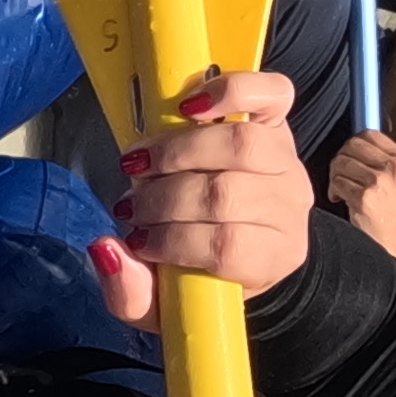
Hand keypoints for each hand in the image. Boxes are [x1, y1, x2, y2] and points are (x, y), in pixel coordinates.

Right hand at [88, 70, 313, 327]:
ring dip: (176, 152)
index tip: (138, 240)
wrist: (254, 240)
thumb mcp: (167, 303)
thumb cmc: (206, 269)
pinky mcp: (280, 122)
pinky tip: (188, 108)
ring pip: (240, 144)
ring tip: (141, 165)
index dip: (176, 240)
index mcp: (271, 259)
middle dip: (165, 199)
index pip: (229, 246)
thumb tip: (106, 250)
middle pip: (228, 194)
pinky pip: (273, 95)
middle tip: (132, 206)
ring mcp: (287, 162)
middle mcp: (289, 208)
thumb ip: (133, 294)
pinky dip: (229, 92)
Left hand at [323, 130, 395, 269]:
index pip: (370, 134)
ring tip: (343, 191)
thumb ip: (382, 161)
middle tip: (342, 175)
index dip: (354, 144)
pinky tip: (342, 201)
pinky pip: (337, 182)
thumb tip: (355, 143)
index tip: (350, 155)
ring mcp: (380, 182)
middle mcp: (394, 168)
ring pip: (341, 162)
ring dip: (336, 176)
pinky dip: (334, 191)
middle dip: (342, 159)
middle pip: (352, 145)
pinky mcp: (365, 197)